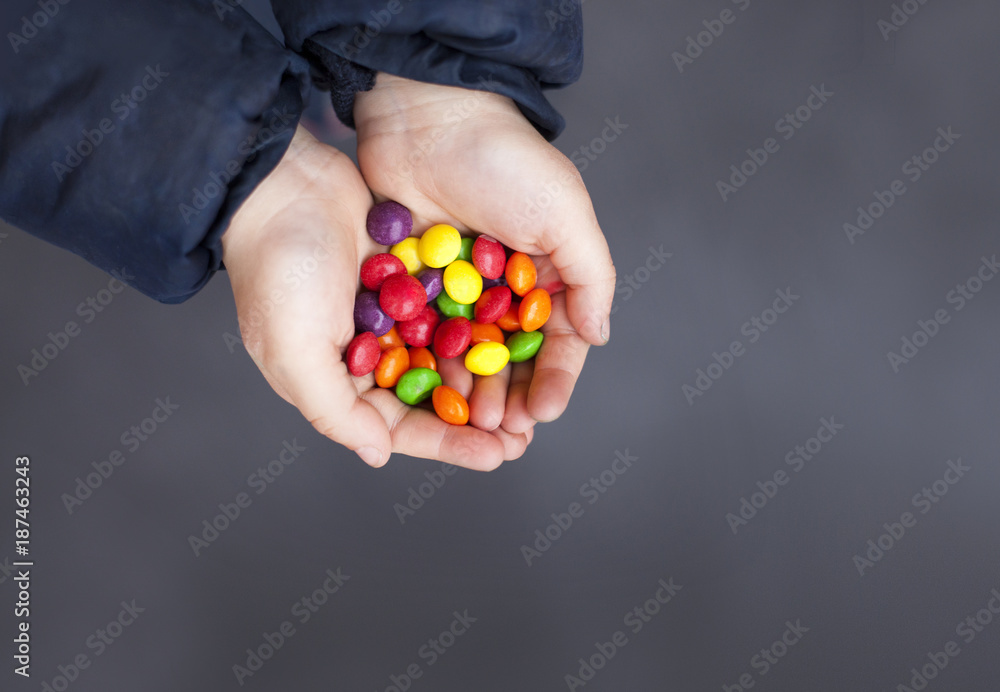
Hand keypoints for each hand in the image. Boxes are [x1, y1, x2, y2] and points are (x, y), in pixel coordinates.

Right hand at [222, 126, 512, 469]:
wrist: (283, 181)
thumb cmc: (278, 269)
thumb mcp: (295, 351)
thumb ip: (335, 410)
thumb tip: (378, 454)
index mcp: (337, 378)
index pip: (398, 425)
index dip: (447, 443)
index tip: (495, 455)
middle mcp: (368, 352)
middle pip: (431, 397)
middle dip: (475, 419)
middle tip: (523, 434)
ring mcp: (393, 314)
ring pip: (449, 356)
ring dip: (486, 376)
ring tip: (530, 394)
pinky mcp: (413, 277)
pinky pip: (454, 310)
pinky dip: (483, 326)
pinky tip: (519, 337)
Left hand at [354, 75, 615, 436]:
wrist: (426, 116)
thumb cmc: (504, 159)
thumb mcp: (565, 213)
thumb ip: (592, 276)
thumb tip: (599, 336)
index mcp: (548, 272)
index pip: (559, 341)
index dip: (554, 381)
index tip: (542, 414)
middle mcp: (506, 286)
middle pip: (512, 359)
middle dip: (510, 398)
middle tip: (501, 433)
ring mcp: (460, 289)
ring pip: (468, 356)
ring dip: (471, 392)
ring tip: (467, 423)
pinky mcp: (418, 283)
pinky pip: (425, 335)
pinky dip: (429, 366)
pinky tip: (429, 394)